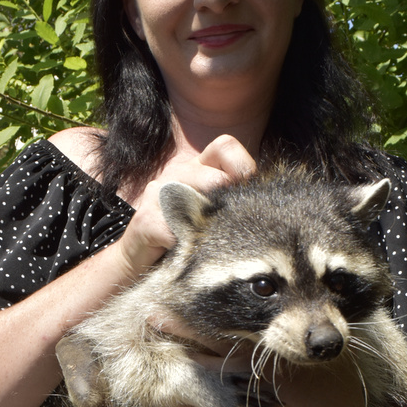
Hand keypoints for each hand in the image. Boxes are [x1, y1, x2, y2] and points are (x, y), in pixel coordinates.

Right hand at [116, 135, 256, 277]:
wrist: (139, 261)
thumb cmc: (184, 236)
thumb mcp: (211, 213)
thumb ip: (234, 200)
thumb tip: (267, 204)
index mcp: (197, 167)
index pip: (225, 146)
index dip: (242, 167)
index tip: (248, 195)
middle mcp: (177, 173)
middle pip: (215, 177)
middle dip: (229, 205)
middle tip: (232, 228)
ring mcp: (158, 194)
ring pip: (197, 200)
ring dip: (210, 226)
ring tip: (211, 242)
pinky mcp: (146, 220)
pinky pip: (177, 230)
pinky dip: (189, 246)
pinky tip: (189, 255)